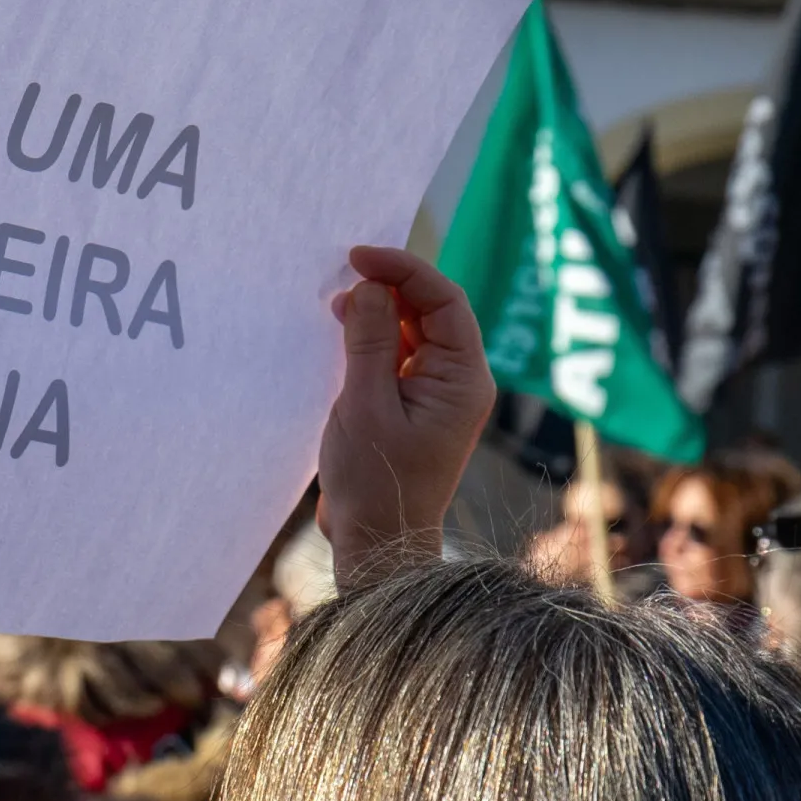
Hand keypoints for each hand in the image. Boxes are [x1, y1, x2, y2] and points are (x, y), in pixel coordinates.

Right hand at [319, 246, 494, 585]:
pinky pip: (400, 356)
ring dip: (379, 311)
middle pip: (433, 311)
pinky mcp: (415, 406)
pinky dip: (374, 338)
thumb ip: (369, 341)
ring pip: (415, 331)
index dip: (403, 270)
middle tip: (342, 275)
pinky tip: (342, 333)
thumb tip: (367, 288)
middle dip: (390, 287)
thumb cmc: (376, 482)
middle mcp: (460, 381)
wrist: (380, 543)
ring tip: (336, 305)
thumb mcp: (364, 404)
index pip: (444, 301)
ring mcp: (439, 394)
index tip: (359, 257)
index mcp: (464, 379)